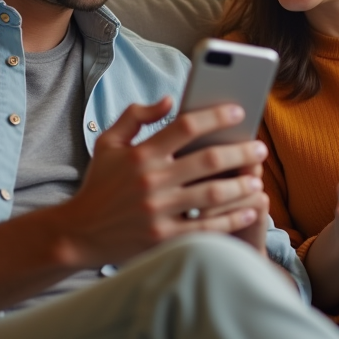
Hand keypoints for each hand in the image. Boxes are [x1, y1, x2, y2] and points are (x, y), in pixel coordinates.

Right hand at [52, 97, 270, 266]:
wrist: (79, 233)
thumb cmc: (99, 185)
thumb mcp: (107, 143)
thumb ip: (136, 116)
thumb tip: (169, 99)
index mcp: (140, 154)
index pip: (186, 126)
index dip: (216, 115)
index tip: (239, 111)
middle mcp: (151, 180)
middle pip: (208, 159)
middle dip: (240, 151)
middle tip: (260, 148)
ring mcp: (158, 211)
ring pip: (212, 193)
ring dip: (241, 185)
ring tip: (257, 178)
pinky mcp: (163, 238)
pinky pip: (206, 227)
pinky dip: (231, 218)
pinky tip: (248, 209)